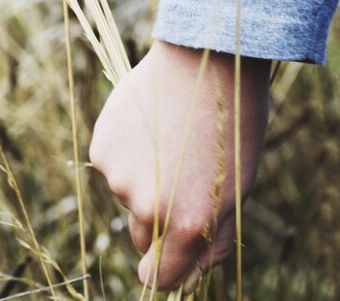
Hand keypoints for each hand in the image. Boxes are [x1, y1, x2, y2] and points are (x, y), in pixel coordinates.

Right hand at [89, 40, 270, 290]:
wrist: (204, 61)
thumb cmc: (231, 126)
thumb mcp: (238, 189)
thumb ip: (211, 240)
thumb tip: (190, 274)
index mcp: (185, 222)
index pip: (158, 277)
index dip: (164, 271)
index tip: (167, 260)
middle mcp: (145, 205)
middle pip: (141, 236)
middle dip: (156, 220)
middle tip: (180, 179)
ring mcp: (117, 176)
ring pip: (126, 196)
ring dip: (142, 180)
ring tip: (168, 142)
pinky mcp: (101, 148)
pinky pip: (112, 167)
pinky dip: (126, 156)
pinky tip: (148, 128)